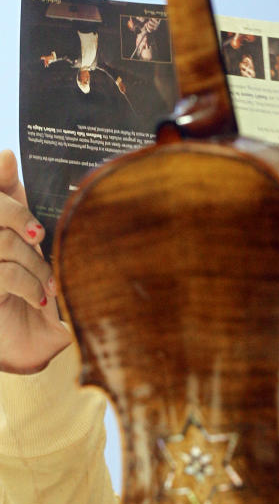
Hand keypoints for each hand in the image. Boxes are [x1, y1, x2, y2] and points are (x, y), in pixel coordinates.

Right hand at [0, 150, 69, 372]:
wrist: (30, 345)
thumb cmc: (41, 297)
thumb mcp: (48, 261)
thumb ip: (39, 221)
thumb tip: (10, 158)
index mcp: (3, 226)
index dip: (0, 173)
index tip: (9, 159)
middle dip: (19, 216)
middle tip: (40, 235)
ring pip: (3, 243)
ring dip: (33, 263)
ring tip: (50, 284)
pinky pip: (3, 273)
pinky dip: (27, 283)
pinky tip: (38, 296)